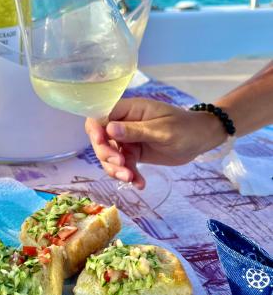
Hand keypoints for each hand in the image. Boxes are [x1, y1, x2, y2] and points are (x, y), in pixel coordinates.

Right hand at [85, 98, 226, 188]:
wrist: (201, 140)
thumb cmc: (185, 128)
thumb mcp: (161, 130)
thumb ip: (135, 131)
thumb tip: (109, 129)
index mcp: (129, 110)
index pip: (100, 115)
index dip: (95, 129)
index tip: (100, 143)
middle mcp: (124, 124)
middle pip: (101, 138)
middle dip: (106, 154)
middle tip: (121, 166)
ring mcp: (128, 139)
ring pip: (110, 156)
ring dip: (116, 169)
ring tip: (131, 179)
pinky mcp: (134, 153)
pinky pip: (123, 166)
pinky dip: (129, 176)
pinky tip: (140, 184)